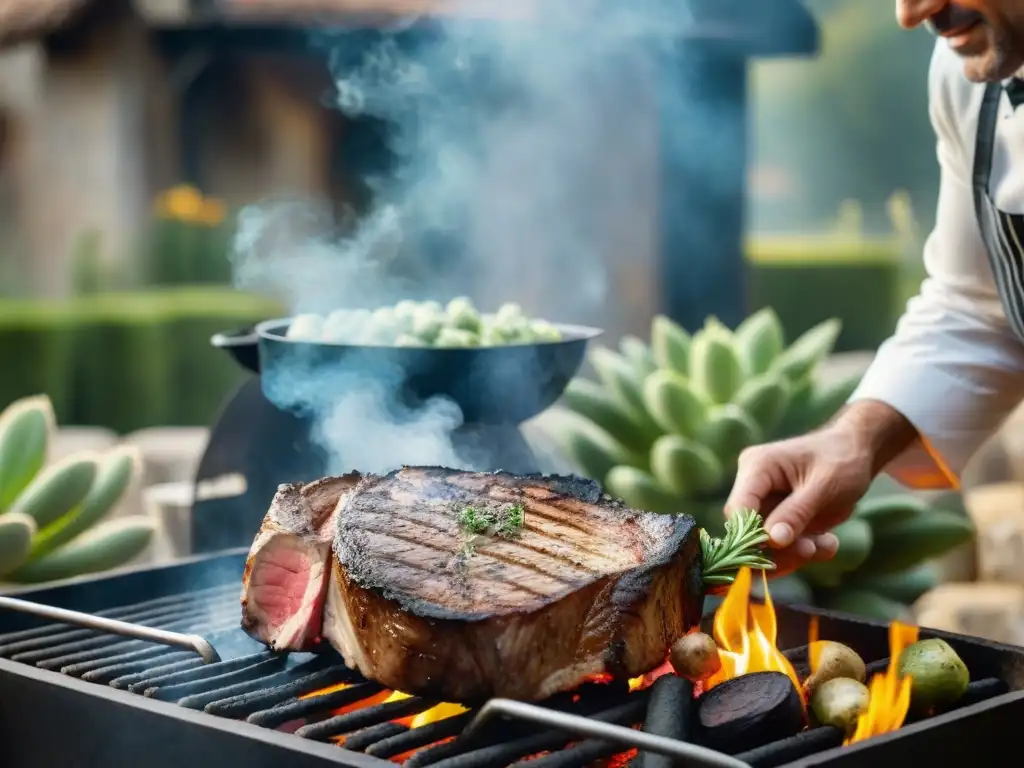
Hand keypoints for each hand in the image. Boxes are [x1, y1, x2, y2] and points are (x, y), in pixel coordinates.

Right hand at [724, 399, 917, 577]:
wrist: (858, 454)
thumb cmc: (842, 460)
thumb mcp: (824, 485)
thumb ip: (797, 512)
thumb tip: (773, 540)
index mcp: (756, 467)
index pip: (739, 509)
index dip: (752, 536)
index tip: (783, 549)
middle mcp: (753, 487)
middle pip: (749, 533)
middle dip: (779, 550)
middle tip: (811, 551)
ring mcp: (764, 505)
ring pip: (765, 545)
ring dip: (794, 554)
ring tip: (826, 545)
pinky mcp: (777, 520)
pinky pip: (782, 547)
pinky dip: (803, 552)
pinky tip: (827, 543)